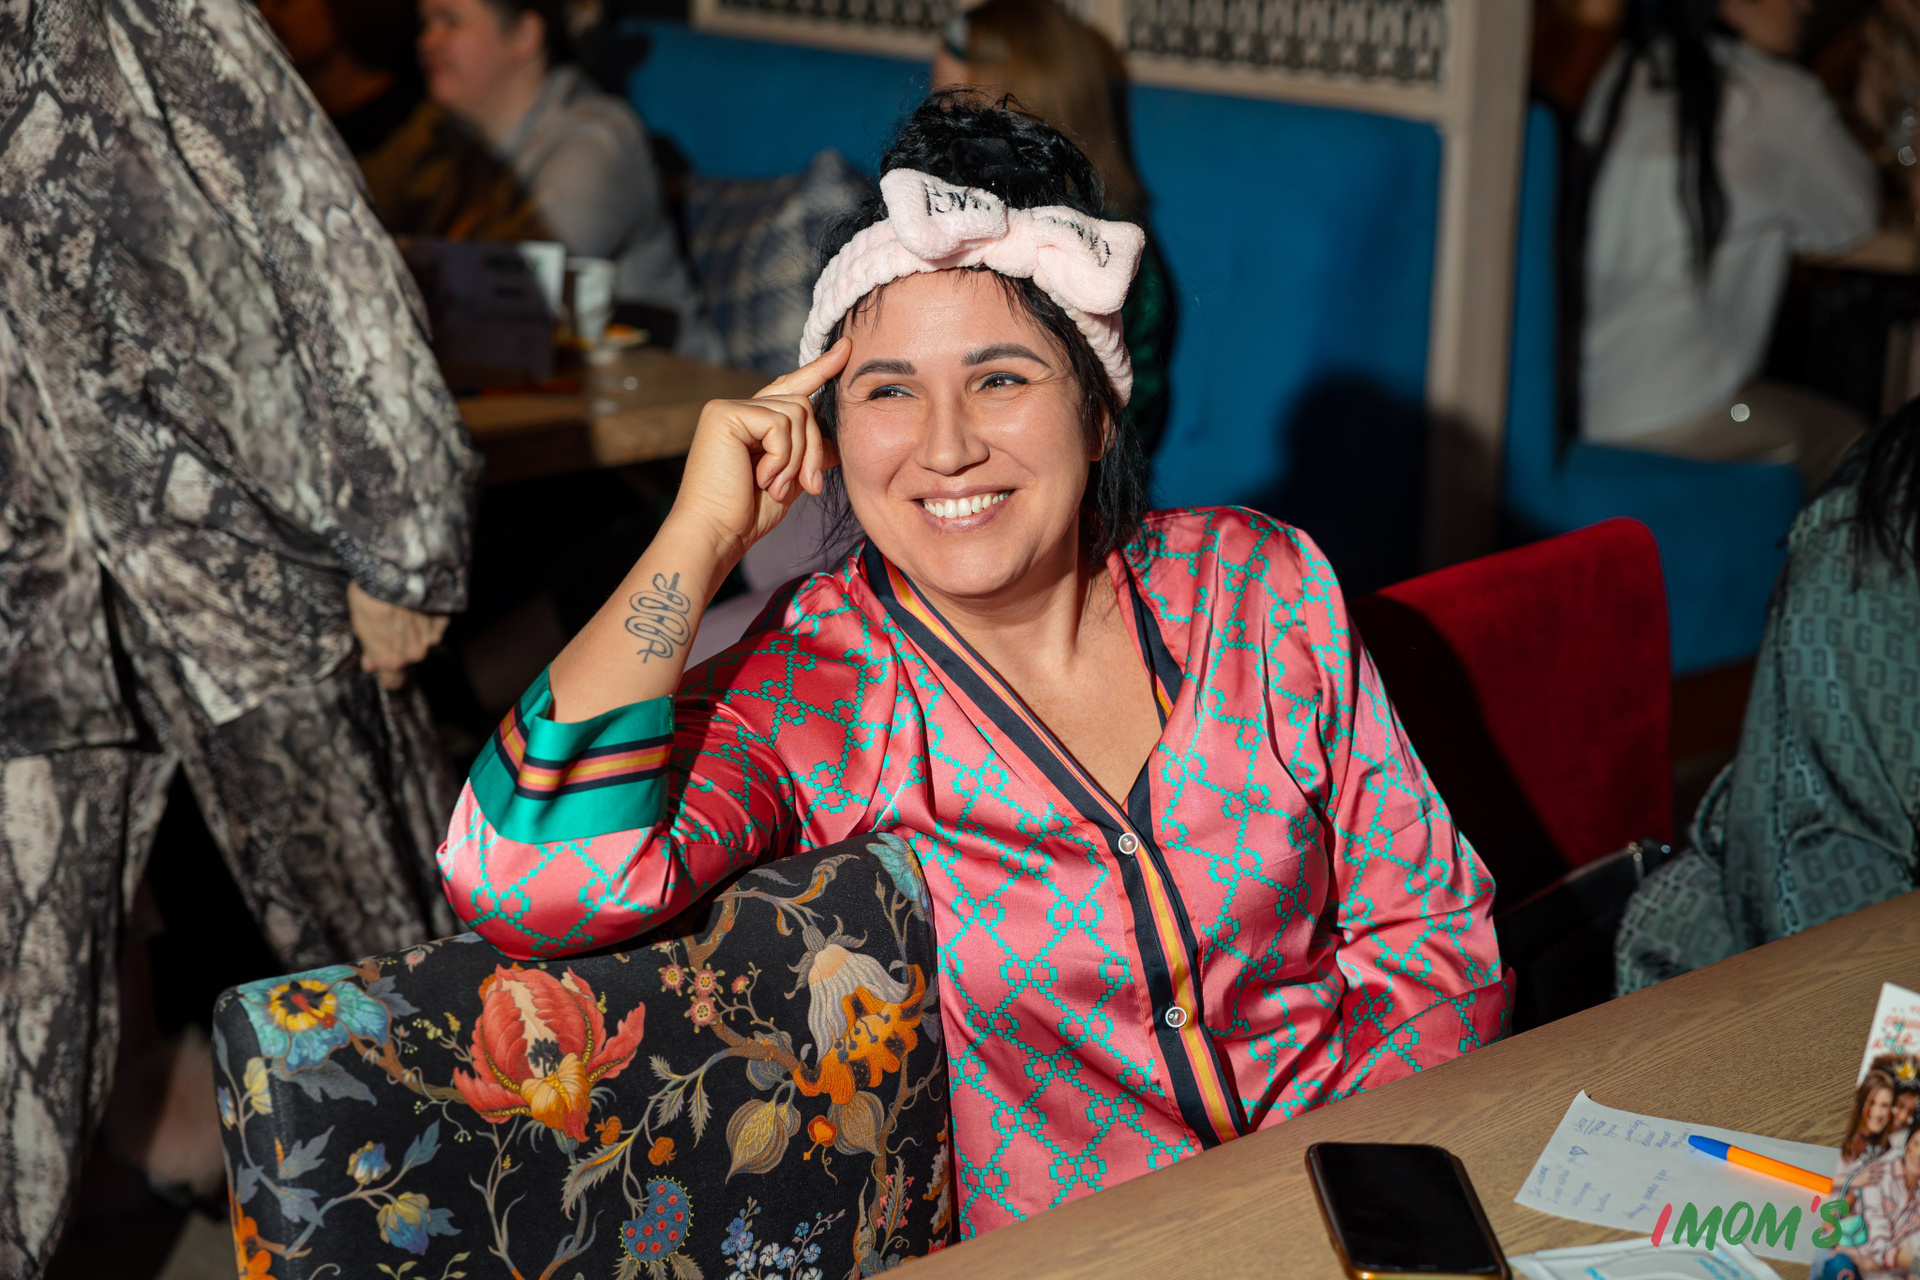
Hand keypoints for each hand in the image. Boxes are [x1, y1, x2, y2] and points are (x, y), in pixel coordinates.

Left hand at [347, 582, 448, 690]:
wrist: (397, 566)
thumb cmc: (371, 594)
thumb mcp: (361, 622)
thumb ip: (370, 647)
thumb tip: (370, 665)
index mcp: (392, 659)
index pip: (395, 682)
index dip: (388, 673)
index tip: (383, 661)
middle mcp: (416, 653)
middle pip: (408, 657)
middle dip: (400, 644)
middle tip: (389, 621)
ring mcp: (433, 637)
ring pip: (422, 640)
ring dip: (415, 629)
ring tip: (403, 606)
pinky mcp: (445, 619)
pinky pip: (434, 624)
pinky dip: (428, 616)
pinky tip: (417, 600)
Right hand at [664, 337, 848, 563]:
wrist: (718, 533)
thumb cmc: (748, 513)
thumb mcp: (792, 480)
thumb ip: (810, 455)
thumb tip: (838, 442)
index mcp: (753, 420)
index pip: (792, 388)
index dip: (819, 370)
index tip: (847, 349)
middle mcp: (740, 407)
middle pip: (803, 405)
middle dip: (813, 448)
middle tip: (809, 486)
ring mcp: (730, 407)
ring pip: (797, 413)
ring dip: (797, 458)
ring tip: (777, 487)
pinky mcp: (725, 413)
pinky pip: (780, 424)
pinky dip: (782, 458)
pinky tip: (764, 478)